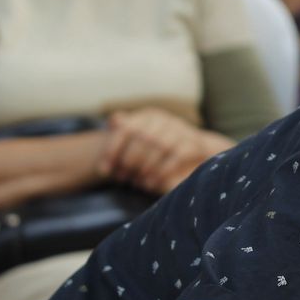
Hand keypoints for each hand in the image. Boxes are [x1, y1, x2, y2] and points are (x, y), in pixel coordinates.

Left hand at [100, 108, 222, 193]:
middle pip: (143, 137)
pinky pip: (177, 156)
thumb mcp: (140, 138)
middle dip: (129, 161)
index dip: (113, 149)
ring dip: (146, 167)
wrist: (195, 149)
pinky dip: (162, 171)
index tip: (104, 169)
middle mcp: (164, 119)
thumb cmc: (159, 148)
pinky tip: (151, 183)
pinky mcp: (193, 143)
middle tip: (122, 178)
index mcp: (147, 116)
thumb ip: (124, 131)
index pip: (126, 128)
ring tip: (137, 183)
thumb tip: (113, 121)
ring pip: (160, 146)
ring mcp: (180, 130)